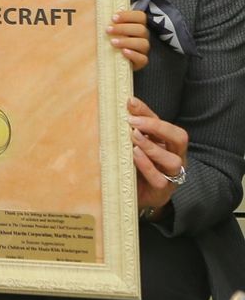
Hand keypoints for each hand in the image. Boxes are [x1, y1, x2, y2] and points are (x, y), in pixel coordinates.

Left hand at [108, 8, 149, 69]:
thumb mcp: (107, 28)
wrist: (109, 60)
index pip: (140, 16)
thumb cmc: (108, 39)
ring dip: (127, 41)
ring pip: (143, 43)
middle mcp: (142, 36)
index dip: (128, 15)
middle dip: (124, 28)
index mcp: (136, 25)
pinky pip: (143, 58)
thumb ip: (107, 18)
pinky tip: (123, 52)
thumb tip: (98, 4)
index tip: (113, 18)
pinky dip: (133, 54)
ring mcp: (142, 50)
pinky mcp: (141, 62)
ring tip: (112, 42)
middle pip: (141, 29)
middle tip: (108, 30)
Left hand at [128, 95, 188, 214]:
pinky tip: (134, 155)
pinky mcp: (161, 192)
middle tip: (133, 121)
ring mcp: (171, 176)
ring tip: (134, 136)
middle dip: (156, 127)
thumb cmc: (134, 166)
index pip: (165, 123)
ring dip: (151, 147)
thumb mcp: (133, 145)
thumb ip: (131, 128)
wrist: (133, 196)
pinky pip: (159, 179)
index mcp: (169, 143)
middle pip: (179, 138)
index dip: (149, 113)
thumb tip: (119, 106)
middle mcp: (175, 157)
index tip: (129, 102)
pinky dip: (147, 166)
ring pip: (173, 160)